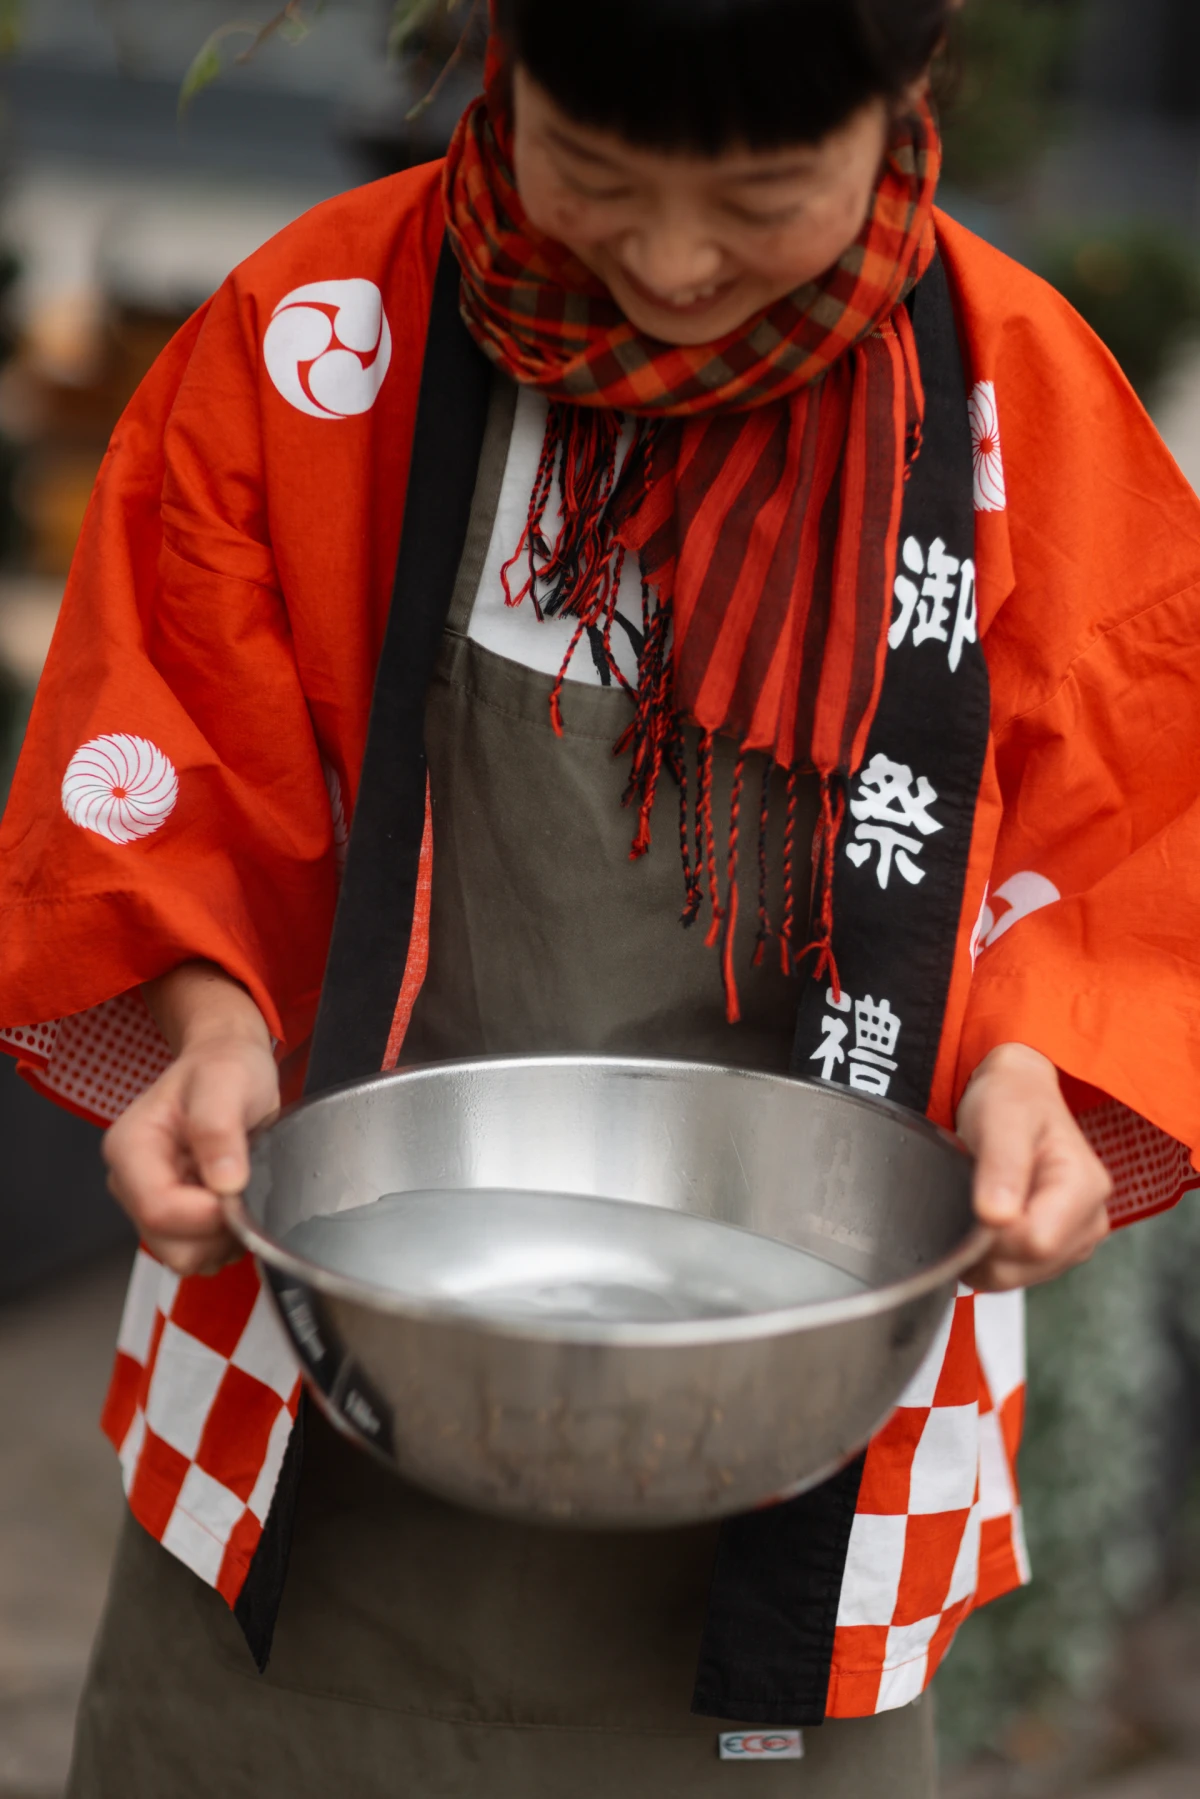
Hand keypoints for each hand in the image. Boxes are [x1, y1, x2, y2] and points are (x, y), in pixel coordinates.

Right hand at [103, 963, 279, 1276]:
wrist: (229, 1065)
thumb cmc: (223, 1067)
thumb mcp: (226, 1082)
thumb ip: (218, 1128)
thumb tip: (224, 1182)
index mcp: (130, 1148)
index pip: (158, 1209)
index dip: (207, 1213)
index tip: (240, 1190)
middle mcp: (131, 1181)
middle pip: (169, 1244)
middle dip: (216, 1229)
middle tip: (246, 1188)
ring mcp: (150, 1202)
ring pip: (184, 1256)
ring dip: (222, 1237)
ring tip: (243, 1192)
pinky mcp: (174, 1217)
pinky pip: (198, 1253)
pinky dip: (224, 1240)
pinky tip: (237, 1203)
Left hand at [956, 1042, 1111, 1291]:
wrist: (1018, 1095)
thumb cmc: (1012, 1100)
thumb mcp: (1001, 1119)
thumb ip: (1001, 1166)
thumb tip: (996, 1217)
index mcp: (1084, 1185)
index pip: (1036, 1242)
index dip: (992, 1235)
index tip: (969, 1204)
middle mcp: (1092, 1217)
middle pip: (1029, 1265)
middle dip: (987, 1247)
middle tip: (965, 1203)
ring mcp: (1078, 1237)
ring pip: (1022, 1276)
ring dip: (988, 1254)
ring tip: (977, 1208)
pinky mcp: (1060, 1248)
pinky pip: (1020, 1273)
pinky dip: (994, 1257)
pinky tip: (986, 1224)